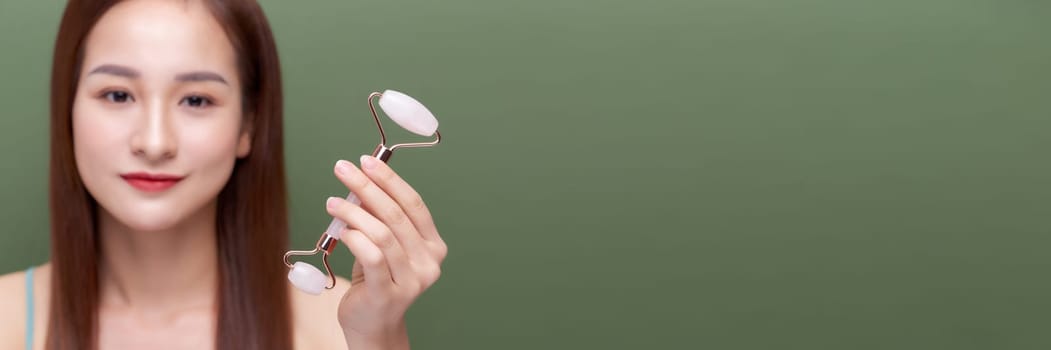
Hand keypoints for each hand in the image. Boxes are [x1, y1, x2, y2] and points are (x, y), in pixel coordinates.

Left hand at [326, 155, 447, 348]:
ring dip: (354, 212)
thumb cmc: (375, 279)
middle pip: (396, 215)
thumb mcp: (382, 244)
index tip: (367, 161)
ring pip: (383, 234)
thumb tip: (360, 181)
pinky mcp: (389, 294)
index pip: (414, 204)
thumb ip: (377, 218)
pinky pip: (372, 257)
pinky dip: (355, 238)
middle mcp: (429, 263)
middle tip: (343, 169)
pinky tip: (341, 230)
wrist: (372, 324)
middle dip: (367, 187)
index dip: (390, 179)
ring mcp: (412, 281)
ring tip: (332, 202)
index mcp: (433, 246)